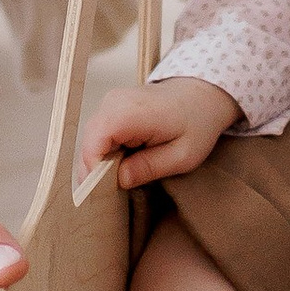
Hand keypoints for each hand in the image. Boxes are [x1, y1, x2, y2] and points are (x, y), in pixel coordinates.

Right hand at [77, 75, 241, 191]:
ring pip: (90, 141)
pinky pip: (98, 135)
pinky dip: (105, 153)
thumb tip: (119, 180)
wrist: (202, 94)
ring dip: (101, 163)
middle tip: (113, 196)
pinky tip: (123, 165)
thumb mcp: (182, 155)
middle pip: (88, 144)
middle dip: (96, 172)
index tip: (105, 194)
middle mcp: (114, 102)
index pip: (94, 144)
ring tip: (121, 180)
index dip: (94, 171)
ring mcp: (110, 102)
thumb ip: (149, 167)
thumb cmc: (197, 123)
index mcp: (131, 112)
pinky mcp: (110, 107)